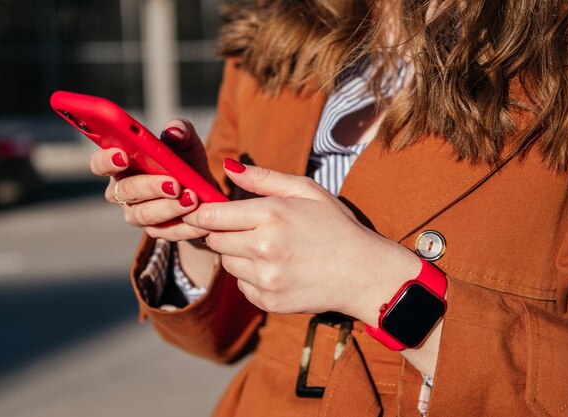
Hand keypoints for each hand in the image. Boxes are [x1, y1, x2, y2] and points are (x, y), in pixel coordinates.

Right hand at [89, 118, 214, 241]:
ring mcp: (137, 213)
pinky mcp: (156, 231)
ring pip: (145, 214)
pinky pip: (168, 232)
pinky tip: (202, 221)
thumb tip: (173, 131)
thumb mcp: (187, 142)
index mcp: (122, 164)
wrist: (204, 191)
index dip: (107, 160)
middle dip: (149, 186)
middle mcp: (123, 191)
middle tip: (174, 184)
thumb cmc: (186, 161)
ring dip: (170, 207)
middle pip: (126, 191)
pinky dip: (187, 226)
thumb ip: (180, 131)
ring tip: (192, 199)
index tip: (123, 156)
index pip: (101, 163)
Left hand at [182, 159, 421, 323]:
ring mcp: (266, 279)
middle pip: (215, 240)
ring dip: (238, 255)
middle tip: (248, 229)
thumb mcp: (307, 191)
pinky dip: (251, 278)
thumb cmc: (337, 226)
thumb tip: (228, 167)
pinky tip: (277, 269)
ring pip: (227, 264)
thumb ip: (264, 178)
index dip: (203, 214)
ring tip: (269, 249)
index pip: (212, 216)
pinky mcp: (269, 302)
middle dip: (223, 233)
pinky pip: (242, 286)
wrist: (364, 274)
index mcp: (272, 215)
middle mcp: (264, 249)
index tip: (204, 213)